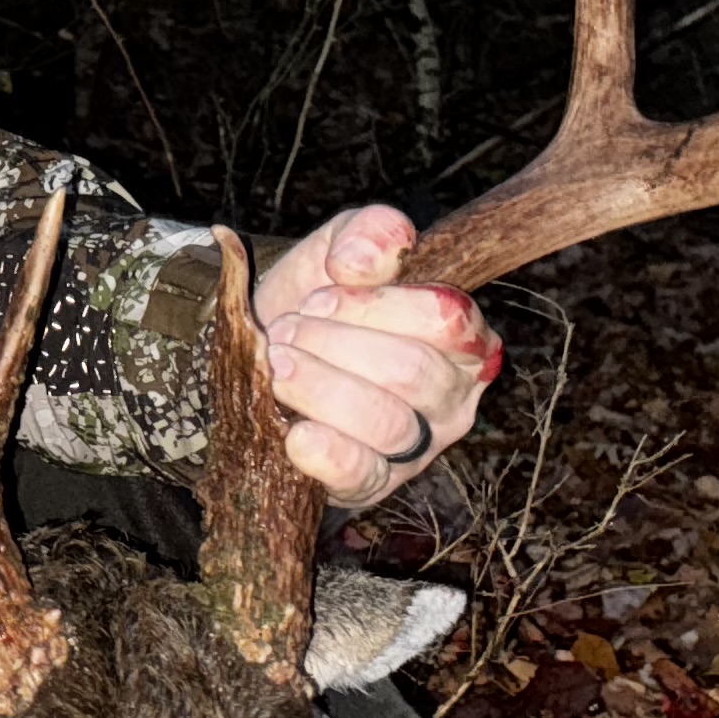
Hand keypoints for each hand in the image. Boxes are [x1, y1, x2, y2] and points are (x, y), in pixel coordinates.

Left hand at [254, 205, 501, 506]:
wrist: (258, 353)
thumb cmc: (316, 302)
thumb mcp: (340, 249)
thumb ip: (368, 232)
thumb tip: (363, 260)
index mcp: (460, 338)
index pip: (447, 320)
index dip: (379, 306)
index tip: (322, 296)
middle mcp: (449, 397)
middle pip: (413, 372)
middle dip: (338, 345)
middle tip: (288, 331)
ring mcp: (414, 447)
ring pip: (387, 423)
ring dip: (321, 388)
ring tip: (279, 367)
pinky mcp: (370, 485)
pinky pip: (362, 475)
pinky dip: (327, 454)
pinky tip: (296, 435)